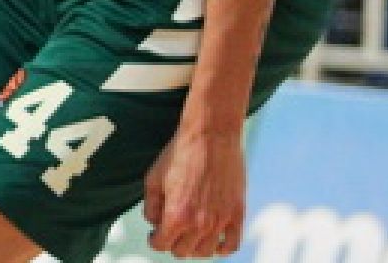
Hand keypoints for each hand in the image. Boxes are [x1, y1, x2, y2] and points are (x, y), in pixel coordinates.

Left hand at [144, 125, 245, 257]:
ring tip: (190, 233)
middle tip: (171, 229)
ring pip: (205, 252)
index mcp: (176, 215)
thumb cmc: (180, 154)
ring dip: (194, 246)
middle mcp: (199, 223)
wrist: (211, 136)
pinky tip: (214, 241)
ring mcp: (220, 220)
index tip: (154, 234)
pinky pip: (232, 245)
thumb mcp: (153, 178)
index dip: (154, 240)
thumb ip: (151, 207)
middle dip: (173, 242)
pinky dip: (222, 248)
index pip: (161, 245)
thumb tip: (155, 224)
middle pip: (182, 251)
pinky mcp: (237, 214)